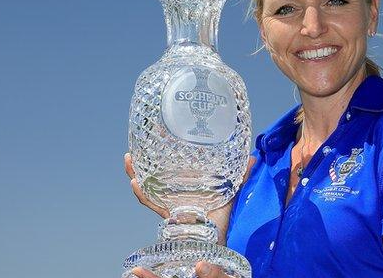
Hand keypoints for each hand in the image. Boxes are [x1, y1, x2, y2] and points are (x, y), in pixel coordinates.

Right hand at [125, 152, 255, 276]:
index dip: (160, 160)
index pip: (170, 174)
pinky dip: (143, 195)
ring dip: (136, 175)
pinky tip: (136, 184)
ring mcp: (170, 206)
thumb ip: (240, 177)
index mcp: (186, 191)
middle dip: (141, 167)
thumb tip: (253, 158)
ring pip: (148, 190)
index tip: (155, 142)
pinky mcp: (170, 215)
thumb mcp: (230, 193)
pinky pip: (153, 204)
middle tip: (132, 152)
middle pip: (153, 180)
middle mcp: (174, 197)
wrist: (217, 241)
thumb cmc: (222, 219)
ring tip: (130, 161)